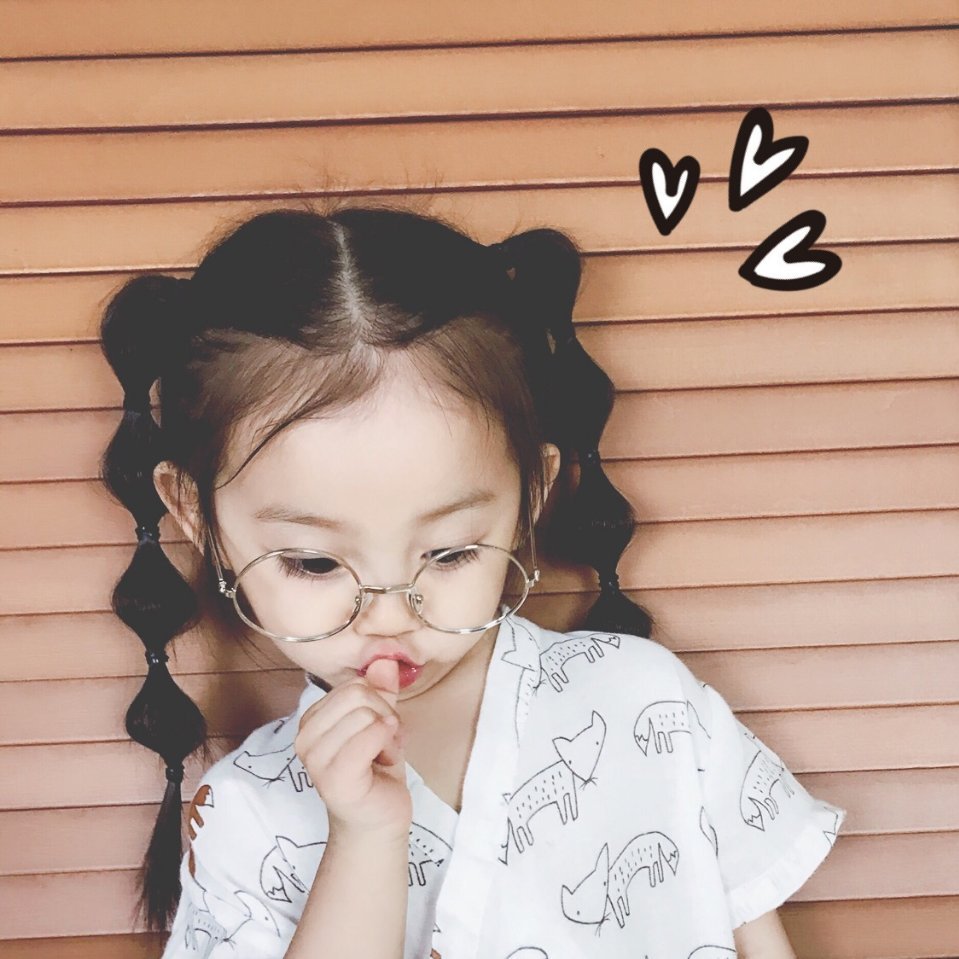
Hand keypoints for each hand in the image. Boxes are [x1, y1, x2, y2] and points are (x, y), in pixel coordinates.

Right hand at [294, 659, 411, 839]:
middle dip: (384, 715)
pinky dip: (388, 744)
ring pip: (366, 714)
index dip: (379, 703)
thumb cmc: (376, 769)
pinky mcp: (335, 779)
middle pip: (359, 695)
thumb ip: (380, 690)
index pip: (353, 685)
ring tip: (382, 756)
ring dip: (388, 735)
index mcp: (311, 721)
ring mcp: (316, 760)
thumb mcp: (380, 720)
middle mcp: (305, 738)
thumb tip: (385, 659)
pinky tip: (384, 763)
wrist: (378, 820)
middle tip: (385, 743)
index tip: (381, 729)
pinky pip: (369, 736)